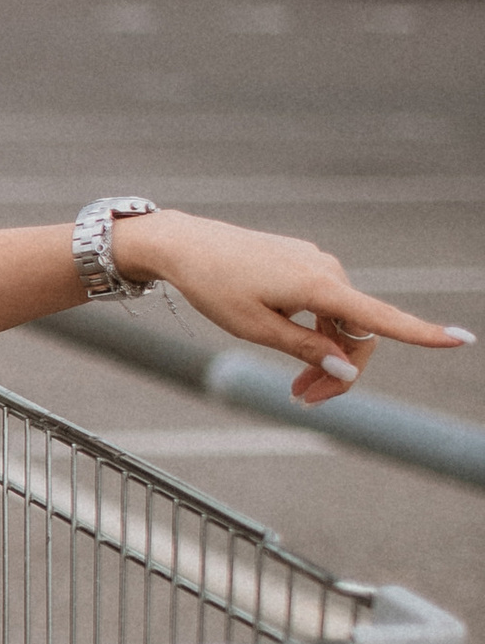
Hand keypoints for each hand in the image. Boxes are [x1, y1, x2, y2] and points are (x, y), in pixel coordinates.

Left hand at [125, 212, 474, 405]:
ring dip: (326, 355)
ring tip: (294, 386)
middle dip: (341, 370)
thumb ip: (305, 349)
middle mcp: (327, 270)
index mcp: (319, 286)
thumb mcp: (256, 329)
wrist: (186, 245)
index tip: (460, 339)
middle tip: (303, 399)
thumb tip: (346, 368)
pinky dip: (315, 331)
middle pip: (358, 331)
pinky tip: (284, 340)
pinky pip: (324, 304)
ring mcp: (318, 263)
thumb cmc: (215, 287)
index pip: (380, 317)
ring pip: (341, 320)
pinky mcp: (304, 262)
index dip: (422, 333)